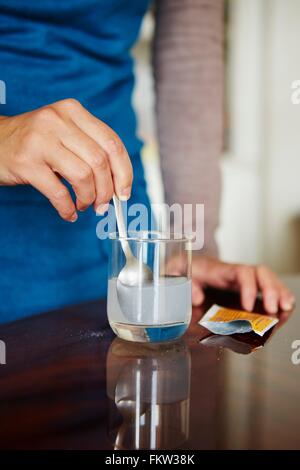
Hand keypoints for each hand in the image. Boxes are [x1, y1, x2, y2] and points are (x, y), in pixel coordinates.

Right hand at [0, 99, 132, 220]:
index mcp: (73, 111)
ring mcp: (40, 140)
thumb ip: (90, 149)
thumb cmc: (35, 142)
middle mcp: (58, 121)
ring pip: (83, 176)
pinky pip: (58, 192)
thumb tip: (117, 185)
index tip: (123, 192)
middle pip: (100, 161)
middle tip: (102, 205)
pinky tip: (68, 213)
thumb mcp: (64, 132)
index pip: (112, 143)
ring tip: (83, 206)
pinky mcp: (26, 162)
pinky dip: (68, 208)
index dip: (124, 172)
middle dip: (106, 191)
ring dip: (88, 199)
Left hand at [169, 254, 294, 313]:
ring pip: (268, 280)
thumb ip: (185, 284)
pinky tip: (284, 312)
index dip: (247, 288)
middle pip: (260, 273)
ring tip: (286, 309)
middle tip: (274, 309)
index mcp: (219, 270)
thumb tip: (196, 298)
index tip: (247, 306)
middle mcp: (236, 273)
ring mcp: (243, 280)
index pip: (241, 272)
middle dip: (271, 290)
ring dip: (280, 293)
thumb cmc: (184, 270)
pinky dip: (278, 299)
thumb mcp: (178, 274)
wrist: (185, 266)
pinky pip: (267, 290)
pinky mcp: (246, 289)